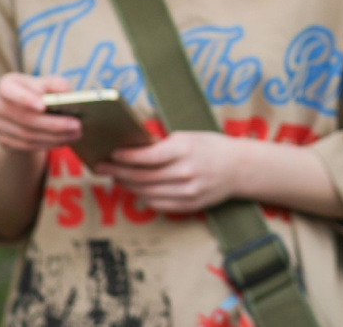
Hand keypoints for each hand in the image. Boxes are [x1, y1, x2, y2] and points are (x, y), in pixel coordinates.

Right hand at [0, 73, 80, 152]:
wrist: (25, 112)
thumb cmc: (39, 92)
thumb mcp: (46, 83)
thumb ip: (55, 83)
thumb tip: (65, 90)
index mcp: (6, 84)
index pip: (10, 90)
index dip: (25, 99)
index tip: (43, 106)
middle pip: (24, 117)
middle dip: (53, 123)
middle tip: (77, 125)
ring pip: (27, 134)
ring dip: (55, 136)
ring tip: (76, 133)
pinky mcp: (3, 140)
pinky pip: (27, 145)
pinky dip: (48, 143)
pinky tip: (65, 140)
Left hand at [96, 131, 244, 213]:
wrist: (240, 168)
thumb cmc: (212, 147)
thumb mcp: (189, 137)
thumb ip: (163, 144)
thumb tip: (132, 149)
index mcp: (186, 150)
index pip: (148, 157)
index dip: (126, 157)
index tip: (111, 154)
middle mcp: (186, 172)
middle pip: (142, 176)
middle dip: (118, 171)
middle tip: (102, 167)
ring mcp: (187, 192)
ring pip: (146, 192)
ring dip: (127, 185)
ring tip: (116, 177)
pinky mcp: (188, 205)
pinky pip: (157, 204)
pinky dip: (143, 196)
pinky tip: (135, 188)